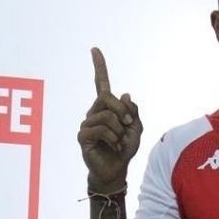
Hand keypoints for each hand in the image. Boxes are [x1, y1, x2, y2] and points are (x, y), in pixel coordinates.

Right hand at [77, 48, 142, 191]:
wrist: (116, 169)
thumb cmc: (124, 149)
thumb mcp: (135, 128)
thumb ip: (132, 111)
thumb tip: (125, 94)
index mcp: (106, 107)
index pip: (101, 83)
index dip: (99, 67)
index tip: (95, 50)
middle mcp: (94, 112)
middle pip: (107, 97)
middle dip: (122, 111)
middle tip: (128, 125)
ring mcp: (87, 123)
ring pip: (107, 115)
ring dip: (119, 130)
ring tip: (118, 141)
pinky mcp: (83, 135)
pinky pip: (101, 129)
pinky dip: (112, 138)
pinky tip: (112, 146)